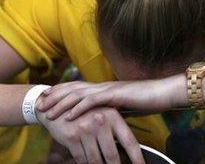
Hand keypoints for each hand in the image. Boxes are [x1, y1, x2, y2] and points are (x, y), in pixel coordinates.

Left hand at [37, 79, 182, 120]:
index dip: (60, 92)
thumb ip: (111, 110)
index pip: (77, 88)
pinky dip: (78, 109)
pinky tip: (68, 116)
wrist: (165, 92)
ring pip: (78, 95)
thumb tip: (103, 118)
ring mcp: (108, 89)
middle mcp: (103, 86)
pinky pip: (93, 102)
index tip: (46, 99)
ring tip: (47, 112)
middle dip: (54, 97)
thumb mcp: (125, 106)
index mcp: (104, 88)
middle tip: (39, 105)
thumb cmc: (149, 100)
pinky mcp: (115, 95)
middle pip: (72, 89)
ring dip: (61, 104)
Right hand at [39, 106, 144, 163]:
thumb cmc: (84, 113)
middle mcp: (100, 121)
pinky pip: (82, 159)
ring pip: (96, 160)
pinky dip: (84, 163)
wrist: (55, 106)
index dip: (137, 158)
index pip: (130, 141)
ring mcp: (85, 129)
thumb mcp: (102, 115)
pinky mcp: (72, 137)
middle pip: (112, 155)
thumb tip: (129, 151)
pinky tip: (86, 161)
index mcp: (112, 115)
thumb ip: (114, 130)